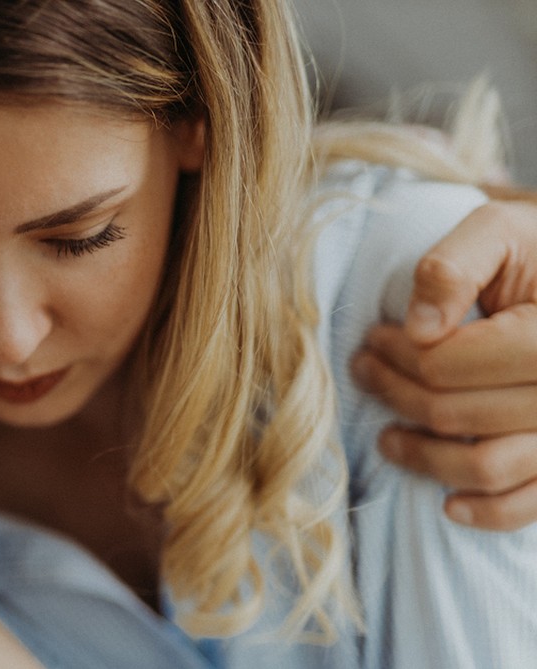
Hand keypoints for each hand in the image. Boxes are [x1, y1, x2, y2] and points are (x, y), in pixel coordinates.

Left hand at [353, 199, 536, 529]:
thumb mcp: (498, 232)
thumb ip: (452, 267)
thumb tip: (417, 328)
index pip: (450, 363)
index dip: (397, 354)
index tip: (372, 338)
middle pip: (458, 413)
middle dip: (396, 395)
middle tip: (364, 372)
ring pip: (488, 466)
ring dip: (425, 457)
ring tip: (387, 436)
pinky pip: (533, 504)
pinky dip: (490, 512)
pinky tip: (448, 503)